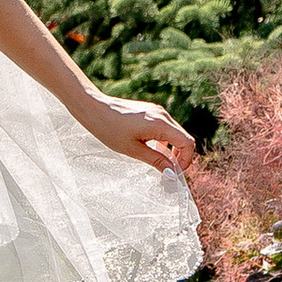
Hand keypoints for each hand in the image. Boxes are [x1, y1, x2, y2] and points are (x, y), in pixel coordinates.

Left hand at [74, 91, 196, 175]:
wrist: (94, 108)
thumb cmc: (110, 129)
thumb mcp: (133, 150)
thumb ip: (156, 160)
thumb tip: (172, 173)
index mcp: (160, 124)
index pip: (187, 143)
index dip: (186, 160)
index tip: (175, 172)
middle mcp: (162, 115)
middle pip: (184, 138)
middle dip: (180, 156)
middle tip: (168, 171)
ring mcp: (157, 111)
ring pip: (175, 133)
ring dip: (172, 149)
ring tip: (159, 161)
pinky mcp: (151, 111)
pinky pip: (166, 127)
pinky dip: (165, 140)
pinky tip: (152, 148)